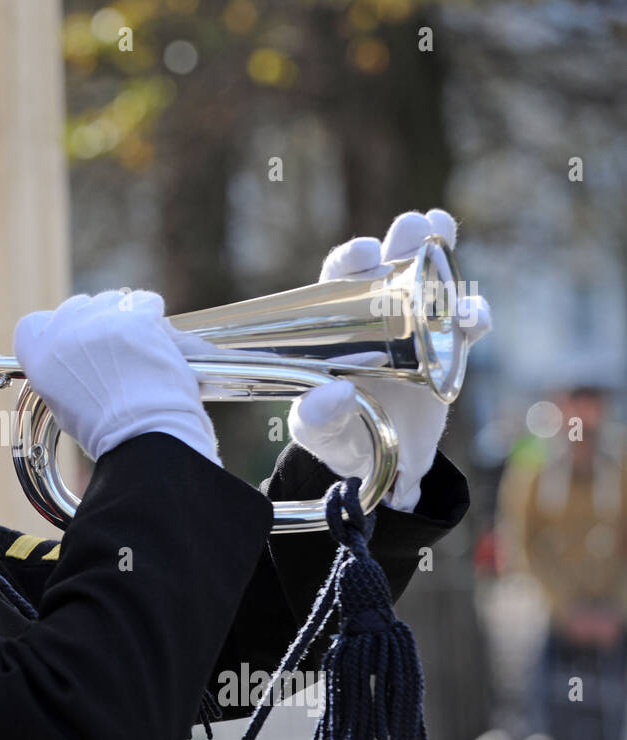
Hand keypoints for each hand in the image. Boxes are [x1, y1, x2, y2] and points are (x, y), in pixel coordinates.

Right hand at [13, 290, 220, 464]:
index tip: (69, 339)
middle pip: (74, 307)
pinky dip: (150, 316)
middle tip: (110, 348)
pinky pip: (143, 301)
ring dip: (121, 317)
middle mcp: (63, 334)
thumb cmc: (107, 432)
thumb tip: (79, 354)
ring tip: (135, 348)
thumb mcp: (63, 405)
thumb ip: (61, 371)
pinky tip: (154, 340)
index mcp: (39, 358)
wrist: (144, 436)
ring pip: (109, 300)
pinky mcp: (135, 317)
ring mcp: (99, 322)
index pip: (33, 324)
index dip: (53, 329)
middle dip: (91, 323)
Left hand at [289, 209, 492, 511]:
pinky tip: (473, 317)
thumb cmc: (340, 433)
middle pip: (393, 262)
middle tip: (414, 227)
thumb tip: (337, 394)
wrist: (385, 460)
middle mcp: (381, 313)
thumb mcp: (317, 431)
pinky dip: (474, 316)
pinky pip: (467, 325)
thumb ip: (317, 417)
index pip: (342, 277)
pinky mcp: (451, 350)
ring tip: (447, 241)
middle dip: (405, 237)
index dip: (353, 258)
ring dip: (444, 259)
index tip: (365, 254)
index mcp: (339, 321)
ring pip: (437, 282)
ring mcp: (421, 326)